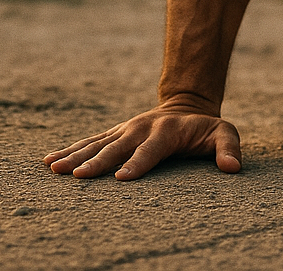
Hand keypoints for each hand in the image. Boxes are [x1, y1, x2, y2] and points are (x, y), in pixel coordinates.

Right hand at [43, 99, 241, 180]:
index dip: (138, 163)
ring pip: (98, 143)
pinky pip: (90, 141)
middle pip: (118, 147)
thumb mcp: (223, 133)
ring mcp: (125, 130)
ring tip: (54, 167)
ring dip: (76, 154)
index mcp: (167, 131)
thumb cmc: (205, 128)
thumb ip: (228, 148)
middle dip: (98, 161)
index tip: (122, 177)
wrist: (186, 105)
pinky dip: (70, 149)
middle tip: (77, 175)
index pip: (152, 150)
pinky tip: (50, 161)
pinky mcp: (114, 133)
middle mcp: (141, 128)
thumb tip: (233, 168)